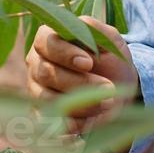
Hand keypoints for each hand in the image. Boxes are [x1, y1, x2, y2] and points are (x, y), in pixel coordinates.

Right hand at [26, 16, 138, 134]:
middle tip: (109, 89)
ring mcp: (35, 90)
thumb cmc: (111, 60)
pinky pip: (49, 123)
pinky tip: (91, 123)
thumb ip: (96, 31)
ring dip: (80, 105)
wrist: (117, 91)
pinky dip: (72, 125)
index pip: (46, 42)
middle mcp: (36, 63)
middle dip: (80, 83)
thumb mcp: (111, 41)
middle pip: (45, 72)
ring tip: (107, 105)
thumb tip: (83, 27)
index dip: (65, 53)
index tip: (89, 63)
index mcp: (49, 38)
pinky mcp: (41, 114)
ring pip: (47, 99)